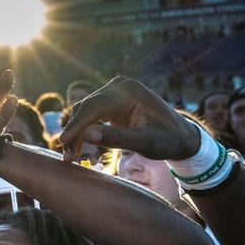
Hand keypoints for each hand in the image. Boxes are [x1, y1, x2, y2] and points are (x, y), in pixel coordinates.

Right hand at [59, 77, 199, 163]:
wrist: (181, 137)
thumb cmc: (168, 140)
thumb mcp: (146, 142)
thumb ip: (118, 138)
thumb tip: (87, 136)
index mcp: (128, 90)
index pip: (93, 106)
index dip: (76, 126)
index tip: (63, 143)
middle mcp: (118, 86)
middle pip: (86, 108)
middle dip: (75, 133)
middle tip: (68, 157)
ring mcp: (113, 93)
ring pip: (84, 112)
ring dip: (77, 133)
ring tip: (72, 155)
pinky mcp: (111, 102)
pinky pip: (90, 115)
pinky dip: (84, 130)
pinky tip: (79, 146)